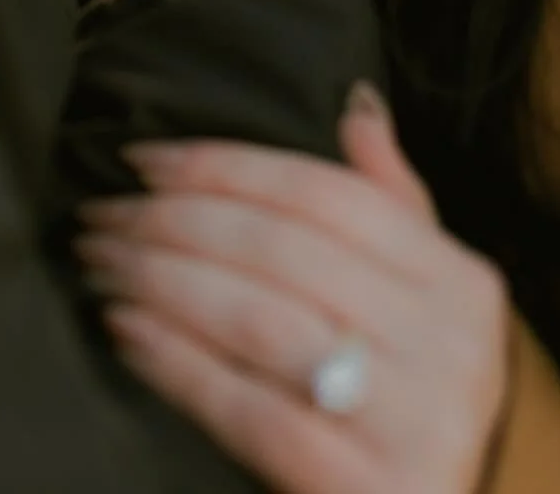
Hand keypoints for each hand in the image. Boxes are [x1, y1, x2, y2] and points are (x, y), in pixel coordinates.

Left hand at [76, 92, 510, 493]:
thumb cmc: (411, 399)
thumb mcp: (423, 301)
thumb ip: (390, 202)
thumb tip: (355, 104)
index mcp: (459, 283)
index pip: (323, 194)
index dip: (224, 167)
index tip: (142, 160)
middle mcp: (451, 349)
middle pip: (280, 251)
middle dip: (173, 222)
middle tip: (100, 213)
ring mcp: (415, 424)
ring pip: (258, 322)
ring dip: (160, 281)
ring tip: (100, 263)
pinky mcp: (368, 492)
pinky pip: (250, 412)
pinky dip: (176, 364)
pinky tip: (126, 331)